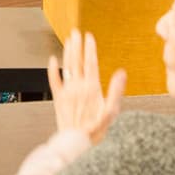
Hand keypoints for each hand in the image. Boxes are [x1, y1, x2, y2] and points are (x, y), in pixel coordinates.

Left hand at [49, 29, 126, 145]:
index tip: (89, 36)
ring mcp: (67, 92)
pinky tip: (52, 60)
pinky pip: (54, 80)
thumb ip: (116, 91)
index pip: (91, 62)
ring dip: (67, 52)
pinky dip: (53, 69)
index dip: (90, 48)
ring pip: (66, 67)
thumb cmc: (96, 130)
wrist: (76, 142)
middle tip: (76, 32)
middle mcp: (78, 87)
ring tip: (68, 40)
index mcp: (91, 88)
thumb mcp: (112, 112)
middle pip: (77, 61)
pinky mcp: (58, 98)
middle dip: (77, 45)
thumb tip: (121, 73)